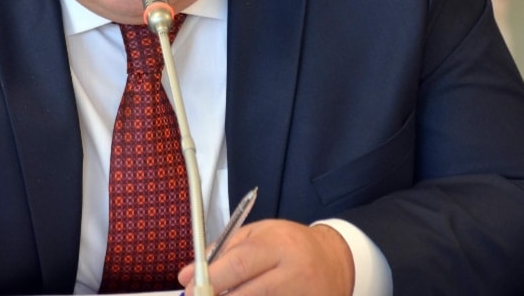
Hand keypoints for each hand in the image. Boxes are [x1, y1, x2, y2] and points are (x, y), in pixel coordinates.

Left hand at [178, 220, 353, 294]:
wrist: (336, 261)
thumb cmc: (290, 245)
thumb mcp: (258, 233)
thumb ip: (222, 250)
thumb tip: (187, 274)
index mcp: (278, 244)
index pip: (239, 263)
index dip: (210, 278)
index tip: (188, 286)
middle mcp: (292, 271)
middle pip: (246, 293)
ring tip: (222, 295)